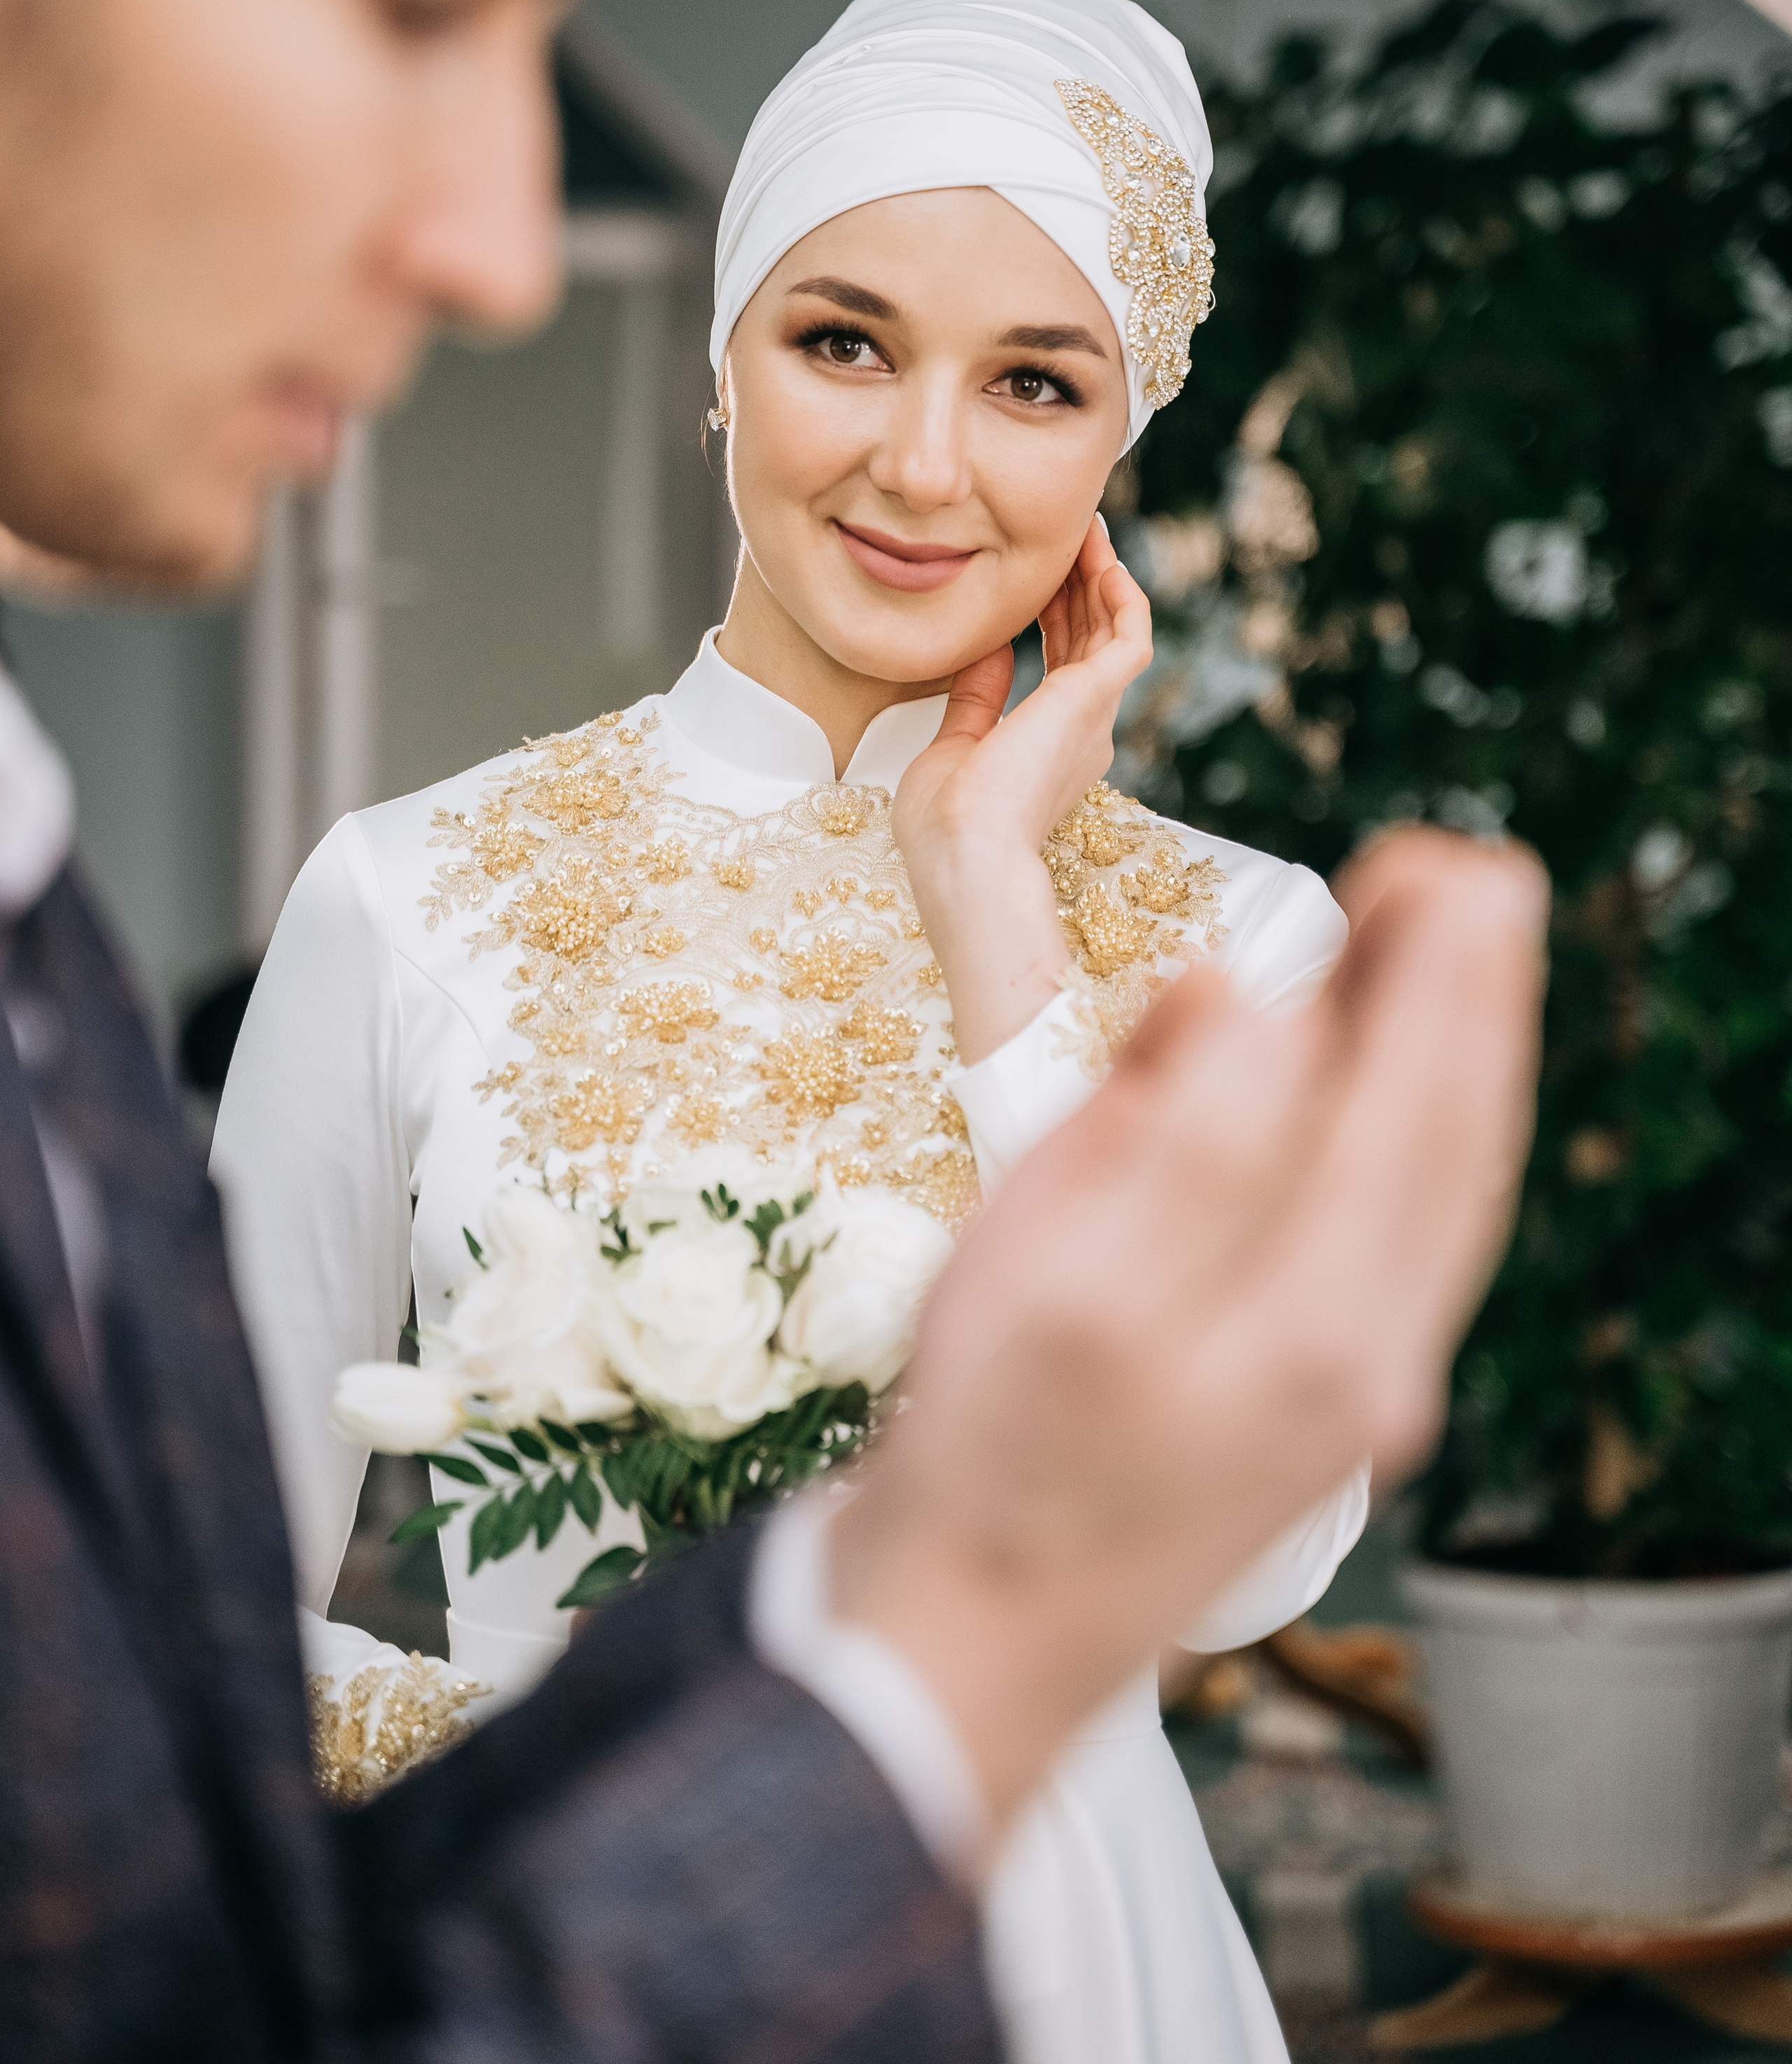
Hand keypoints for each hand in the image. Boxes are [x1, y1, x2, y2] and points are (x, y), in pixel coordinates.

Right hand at [830, 828, 1547, 1837]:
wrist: (963, 1650)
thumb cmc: (984, 1455)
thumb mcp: (1054, 1273)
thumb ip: (1175, 1130)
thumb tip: (1248, 997)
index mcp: (1319, 1323)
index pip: (1413, 1106)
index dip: (1436, 976)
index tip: (1445, 865)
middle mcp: (1374, 1360)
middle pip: (1455, 1142)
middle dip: (1471, 998)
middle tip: (1467, 870)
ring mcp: (1357, 1392)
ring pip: (1443, 1192)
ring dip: (1460, 1060)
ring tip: (1452, 951)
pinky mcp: (1317, 1403)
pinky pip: (1407, 1239)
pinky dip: (1421, 1140)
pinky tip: (1399, 1093)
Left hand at [893, 516, 1152, 1064]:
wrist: (966, 856)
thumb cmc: (947, 828)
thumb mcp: (953, 749)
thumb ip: (975, 699)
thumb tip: (987, 648)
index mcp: (1049, 747)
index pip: (1059, 664)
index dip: (1052, 614)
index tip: (1036, 574)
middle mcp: (1083, 731)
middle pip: (1089, 638)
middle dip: (1078, 584)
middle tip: (1068, 534)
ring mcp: (1094, 715)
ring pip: (1111, 629)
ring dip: (1100, 575)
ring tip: (1087, 527)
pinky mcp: (1098, 699)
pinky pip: (1128, 632)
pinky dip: (1120, 592)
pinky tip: (1102, 556)